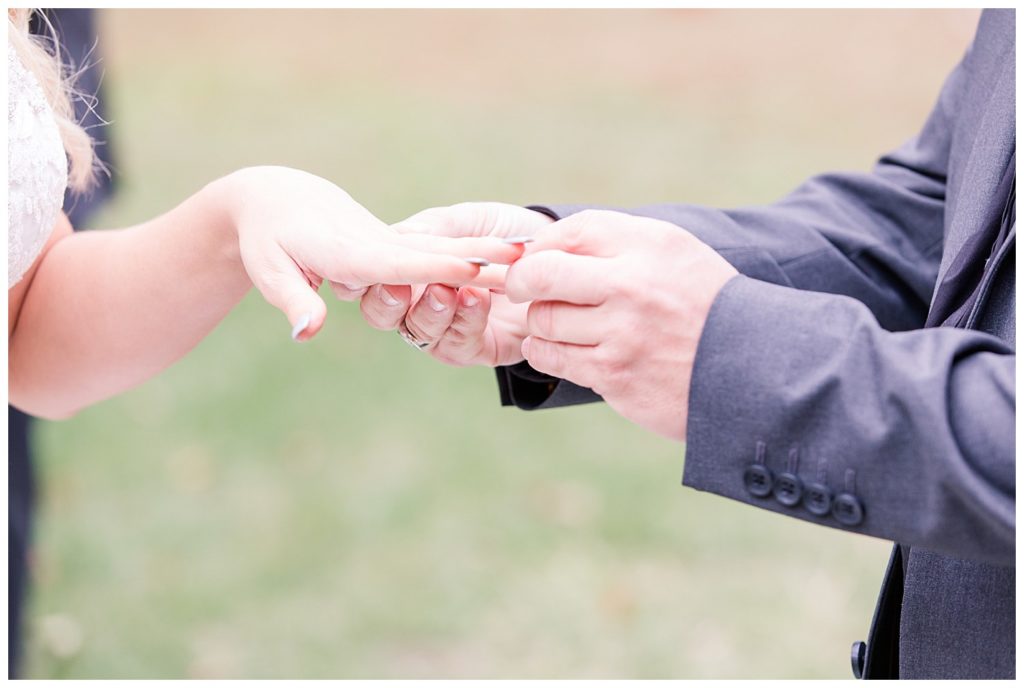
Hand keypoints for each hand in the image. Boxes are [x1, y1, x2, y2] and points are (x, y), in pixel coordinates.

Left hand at [217, 168, 522, 340]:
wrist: (276, 196)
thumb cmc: (267, 238)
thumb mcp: (271, 272)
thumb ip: (295, 302)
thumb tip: (306, 333)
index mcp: (350, 255)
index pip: (402, 264)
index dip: (439, 267)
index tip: (474, 267)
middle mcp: (377, 244)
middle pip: (436, 254)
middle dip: (480, 257)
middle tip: (524, 261)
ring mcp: (390, 239)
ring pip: (446, 245)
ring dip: (486, 250)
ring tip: (530, 255)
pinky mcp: (395, 238)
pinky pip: (441, 243)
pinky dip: (475, 246)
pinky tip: (507, 250)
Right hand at [358, 202, 552, 364]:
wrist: (557, 254)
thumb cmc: (505, 233)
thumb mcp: (469, 221)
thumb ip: (435, 228)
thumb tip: (398, 236)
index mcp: (408, 269)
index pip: (371, 278)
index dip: (365, 277)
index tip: (376, 266)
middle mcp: (418, 303)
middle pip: (382, 314)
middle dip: (387, 302)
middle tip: (401, 287)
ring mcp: (445, 329)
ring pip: (418, 331)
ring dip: (431, 310)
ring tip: (448, 290)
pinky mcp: (475, 348)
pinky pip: (458, 343)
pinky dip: (465, 319)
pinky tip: (477, 297)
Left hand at [505, 210, 737, 440]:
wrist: (750, 369)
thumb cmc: (703, 306)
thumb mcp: (675, 253)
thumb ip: (616, 241)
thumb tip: (545, 244)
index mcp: (649, 245)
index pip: (573, 231)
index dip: (542, 245)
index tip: (537, 259)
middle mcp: (632, 285)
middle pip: (540, 273)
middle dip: (522, 282)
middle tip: (523, 290)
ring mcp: (621, 333)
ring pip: (543, 320)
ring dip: (542, 323)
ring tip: (560, 324)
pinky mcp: (614, 375)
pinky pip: (552, 357)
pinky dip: (545, 352)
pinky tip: (558, 349)